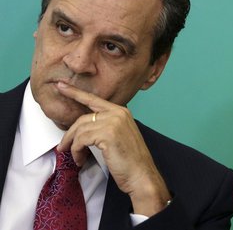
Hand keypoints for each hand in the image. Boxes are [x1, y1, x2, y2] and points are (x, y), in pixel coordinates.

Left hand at [56, 81, 170, 216]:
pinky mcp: (107, 134)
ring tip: (76, 157)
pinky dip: (77, 151)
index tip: (61, 86)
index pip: (94, 99)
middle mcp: (118, 113)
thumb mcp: (118, 137)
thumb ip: (105, 127)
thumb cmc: (130, 161)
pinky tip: (81, 159)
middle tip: (63, 147)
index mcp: (121, 112)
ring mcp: (113, 122)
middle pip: (82, 118)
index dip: (75, 93)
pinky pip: (81, 140)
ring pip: (80, 130)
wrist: (141, 174)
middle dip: (69, 134)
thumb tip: (82, 129)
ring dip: (73, 146)